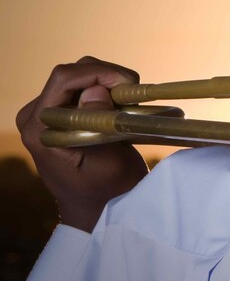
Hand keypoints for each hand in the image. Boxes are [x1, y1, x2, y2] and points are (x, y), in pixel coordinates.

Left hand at [16, 56, 148, 231]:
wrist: (98, 208)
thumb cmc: (104, 194)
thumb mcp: (106, 166)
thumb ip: (98, 129)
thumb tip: (94, 91)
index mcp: (39, 128)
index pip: (64, 79)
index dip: (99, 73)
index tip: (130, 85)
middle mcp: (39, 115)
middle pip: (75, 72)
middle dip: (110, 76)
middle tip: (137, 96)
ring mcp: (52, 112)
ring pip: (85, 73)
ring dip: (114, 82)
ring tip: (134, 103)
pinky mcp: (68, 112)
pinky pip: (91, 85)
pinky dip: (113, 88)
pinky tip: (128, 106)